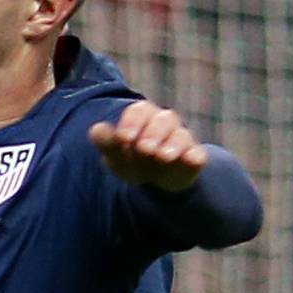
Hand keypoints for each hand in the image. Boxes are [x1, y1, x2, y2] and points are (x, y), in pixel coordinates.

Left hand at [88, 101, 207, 191]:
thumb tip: (95, 129)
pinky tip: (191, 159)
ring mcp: (181, 139)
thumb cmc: (133, 160)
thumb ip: (107, 142)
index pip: (139, 111)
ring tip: (163, 156)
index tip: (122, 138)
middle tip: (143, 148)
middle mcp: (165, 123)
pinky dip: (195, 156)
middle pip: (163, 120)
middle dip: (153, 133)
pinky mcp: (194, 157)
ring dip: (172, 144)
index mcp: (143, 117)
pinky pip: (197, 154)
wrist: (156, 181)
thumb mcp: (116, 155)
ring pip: (180, 135)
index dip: (131, 123)